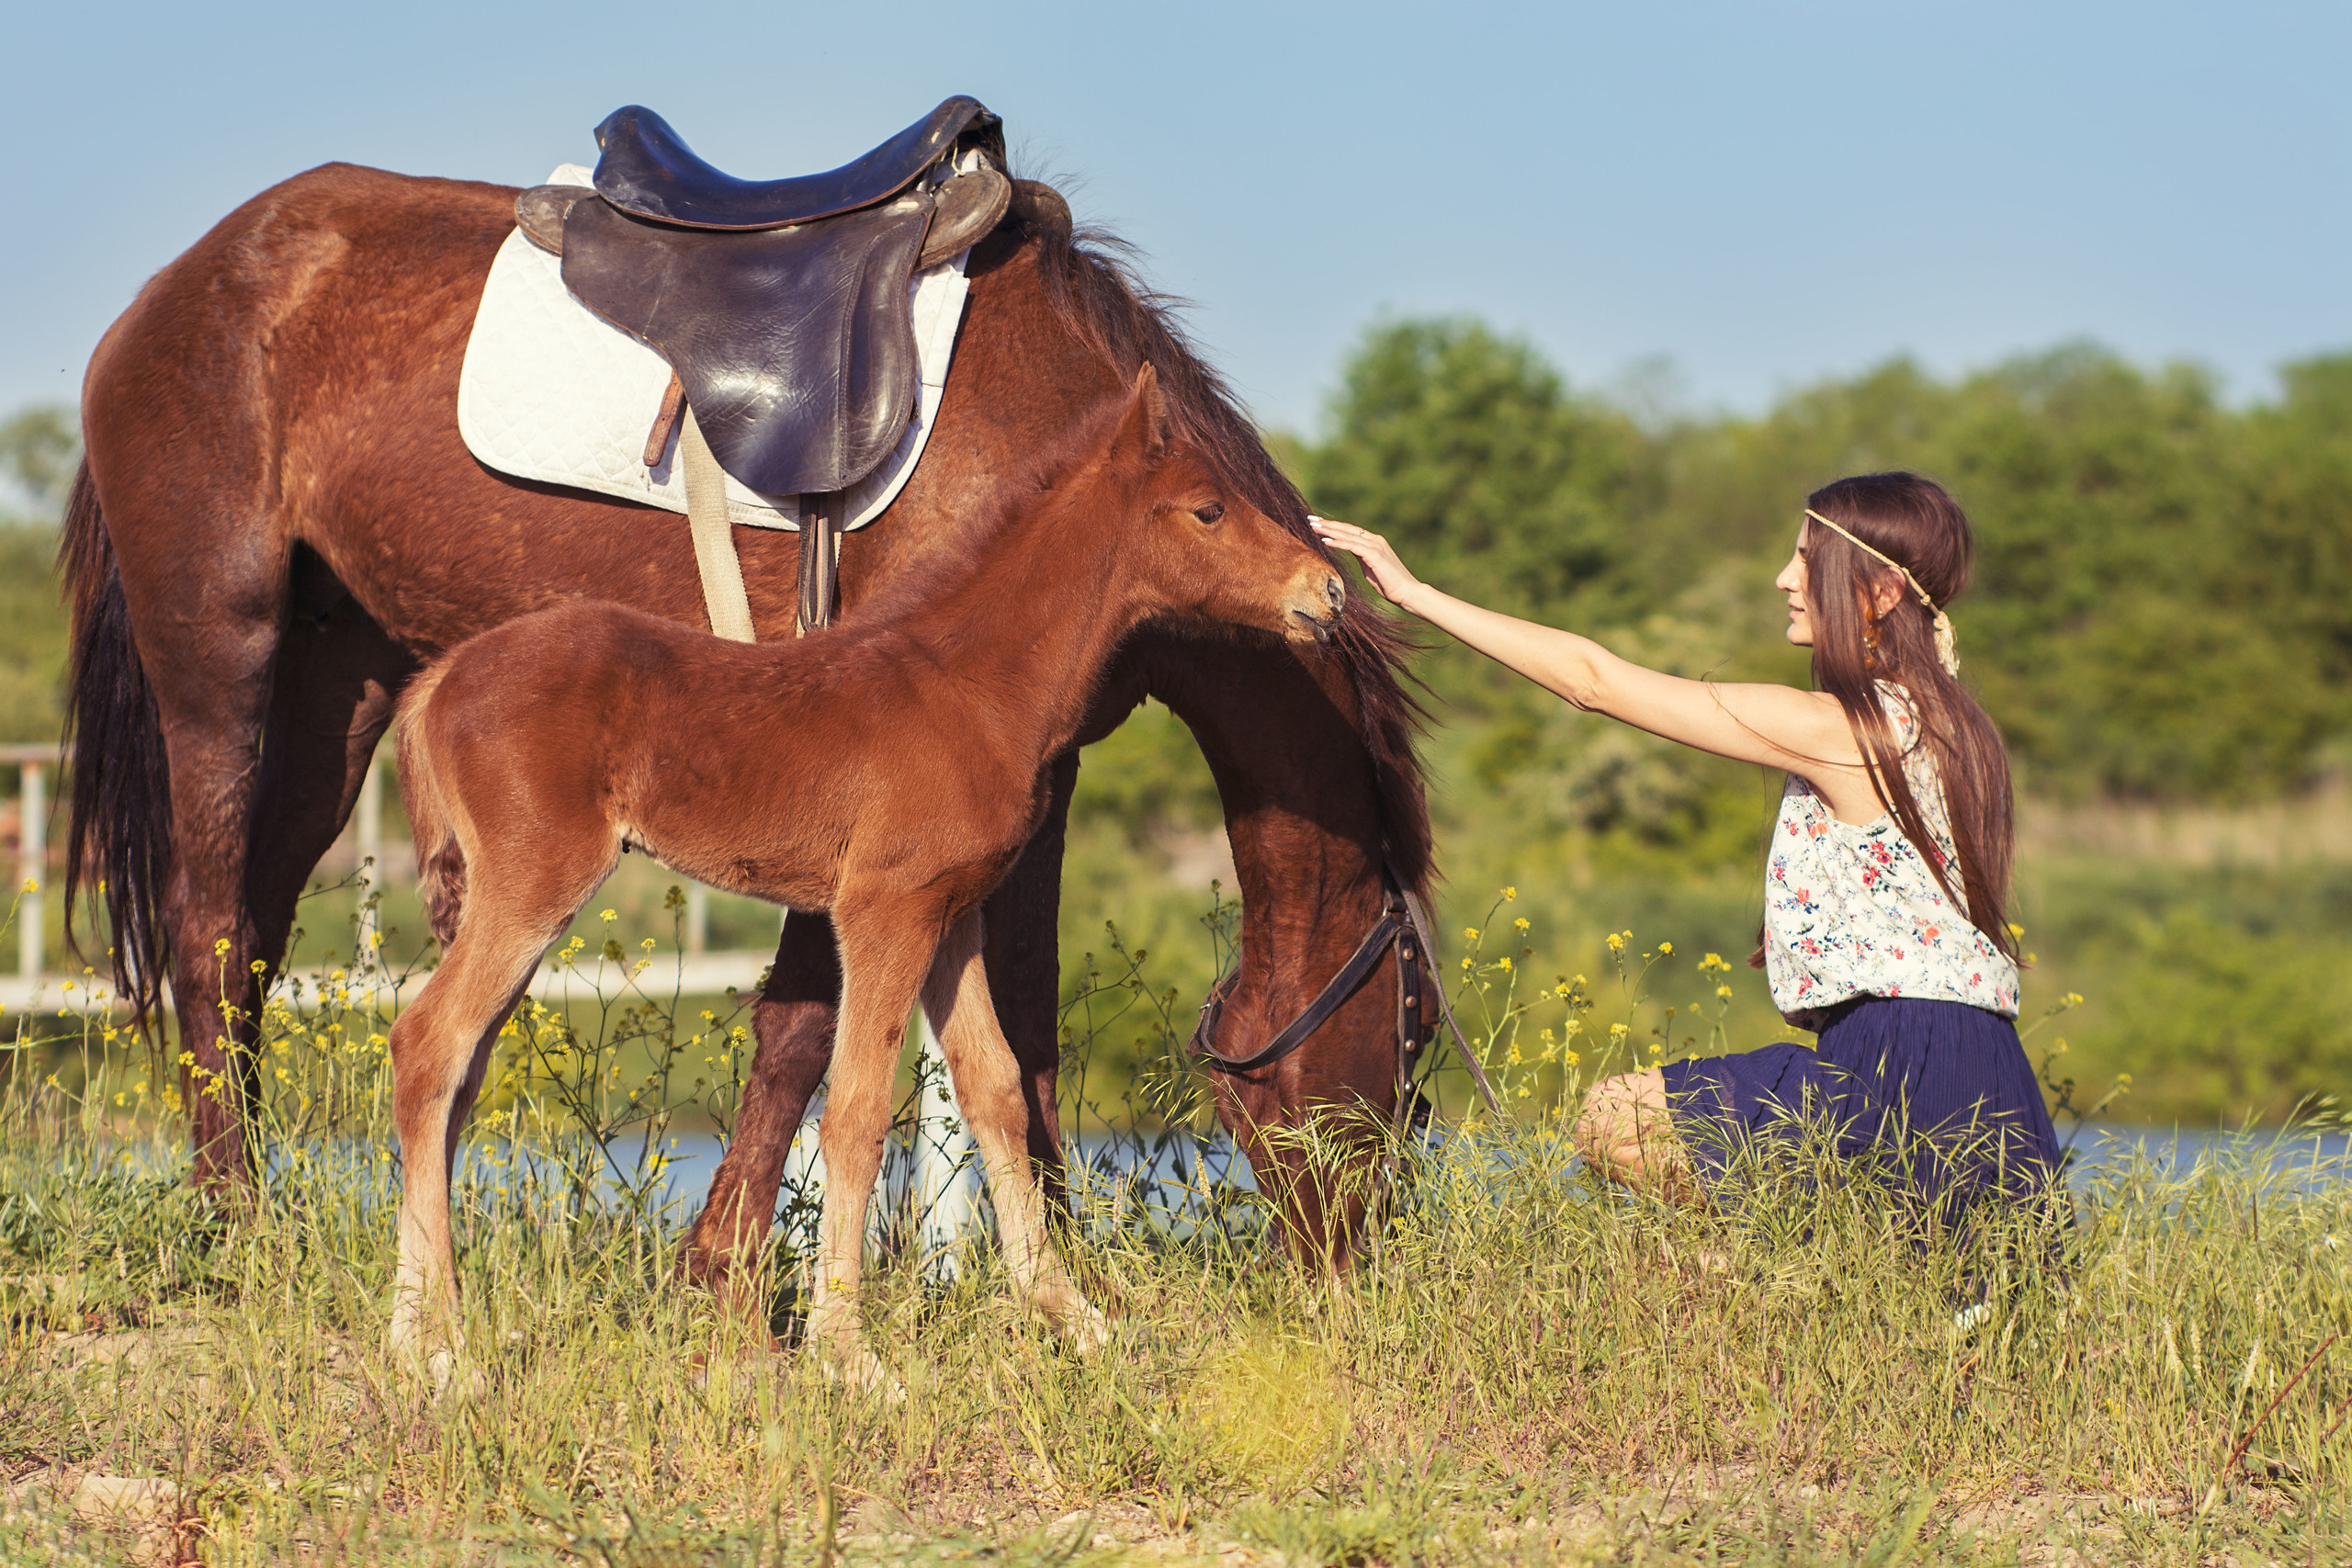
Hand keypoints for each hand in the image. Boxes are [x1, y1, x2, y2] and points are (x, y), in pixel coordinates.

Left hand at [1308, 516, 1424, 608]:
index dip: (1333, 526)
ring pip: (1347, 535)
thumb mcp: (1370, 567)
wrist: (1407, 592)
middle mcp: (1374, 540)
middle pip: (1346, 528)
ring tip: (1313, 527)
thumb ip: (1361, 557)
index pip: (1350, 530)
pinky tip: (1325, 541)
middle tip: (1310, 518)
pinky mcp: (1375, 554)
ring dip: (1329, 530)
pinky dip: (1338, 542)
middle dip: (1327, 523)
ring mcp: (1375, 546)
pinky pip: (1352, 546)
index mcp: (1374, 542)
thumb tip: (1350, 551)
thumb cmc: (1388, 584)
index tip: (1317, 523)